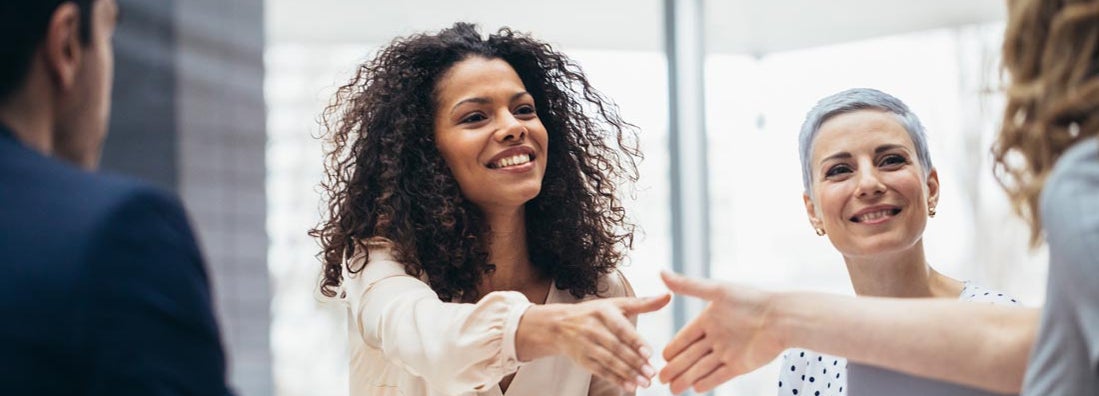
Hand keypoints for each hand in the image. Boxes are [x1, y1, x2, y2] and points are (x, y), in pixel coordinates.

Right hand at [518, 294, 670, 391]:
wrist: (558, 325)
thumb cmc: (594, 313)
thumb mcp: (616, 304)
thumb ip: (643, 303)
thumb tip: (668, 296)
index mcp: (603, 312)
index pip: (620, 328)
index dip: (634, 341)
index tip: (649, 353)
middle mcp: (592, 328)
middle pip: (616, 347)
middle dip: (634, 362)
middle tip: (652, 373)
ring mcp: (585, 345)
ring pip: (608, 361)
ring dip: (627, 374)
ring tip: (644, 383)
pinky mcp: (582, 359)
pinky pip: (600, 371)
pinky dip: (615, 380)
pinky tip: (629, 386)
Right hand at [658, 271, 783, 393]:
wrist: (781, 318)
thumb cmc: (750, 300)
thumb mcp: (716, 290)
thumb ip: (688, 286)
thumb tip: (661, 272)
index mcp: (709, 320)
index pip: (685, 337)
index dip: (673, 347)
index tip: (661, 357)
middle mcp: (717, 337)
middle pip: (691, 356)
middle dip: (675, 368)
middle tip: (659, 378)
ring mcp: (728, 352)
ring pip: (702, 367)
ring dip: (686, 378)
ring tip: (672, 389)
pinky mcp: (741, 365)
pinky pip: (720, 375)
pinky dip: (708, 381)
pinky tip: (695, 388)